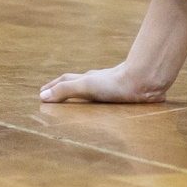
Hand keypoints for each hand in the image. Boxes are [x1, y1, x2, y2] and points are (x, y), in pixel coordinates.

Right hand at [39, 62, 169, 104]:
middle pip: (78, 83)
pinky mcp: (125, 97)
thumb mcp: (86, 86)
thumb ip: (66, 90)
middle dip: (65, 89)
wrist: (145, 81)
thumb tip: (42, 97)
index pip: (65, 81)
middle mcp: (98, 81)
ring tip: (79, 101)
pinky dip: (100, 102)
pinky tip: (106, 107)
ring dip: (83, 94)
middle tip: (54, 95)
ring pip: (94, 90)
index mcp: (87, 79)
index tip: (41, 93)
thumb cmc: (115, 84)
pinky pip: (109, 99)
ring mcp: (112, 88)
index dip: (52, 87)